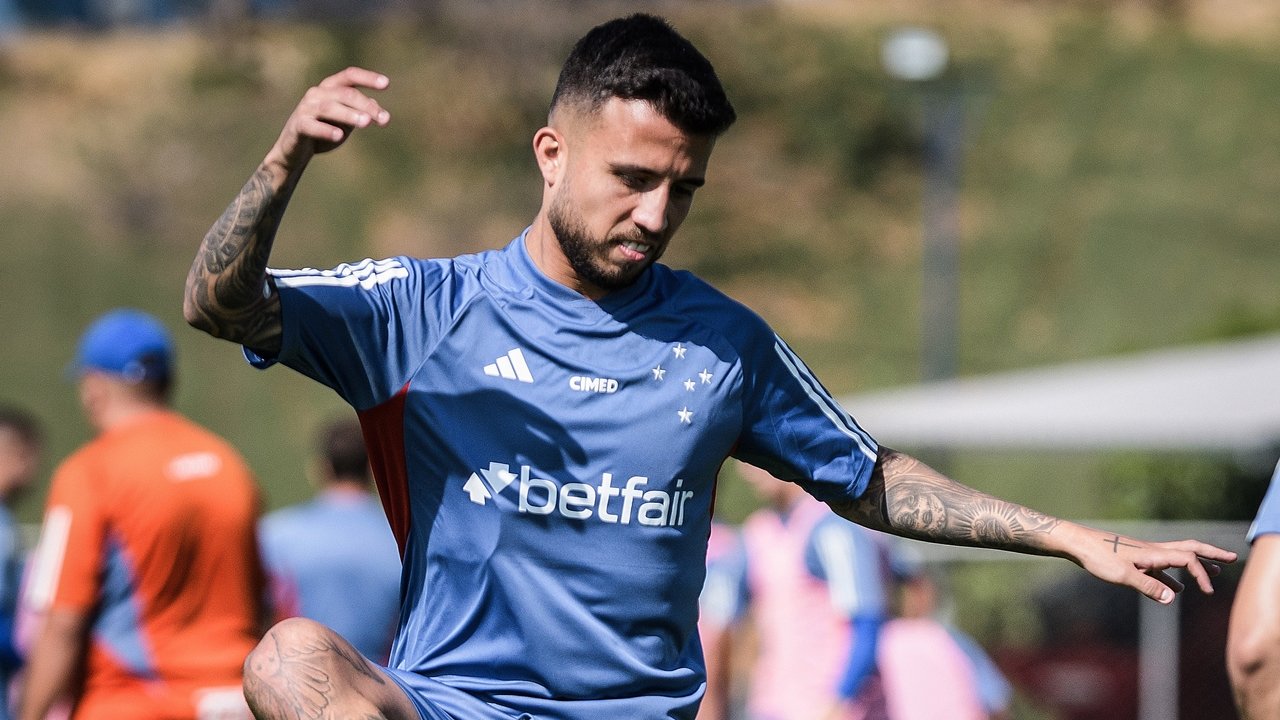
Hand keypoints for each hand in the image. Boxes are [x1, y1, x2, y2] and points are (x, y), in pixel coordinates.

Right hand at [265, 66, 391, 175]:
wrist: (295, 149)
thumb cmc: (324, 129)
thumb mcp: (346, 120)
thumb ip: (360, 111)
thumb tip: (377, 108)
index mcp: (330, 87)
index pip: (350, 76)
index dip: (367, 78)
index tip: (386, 84)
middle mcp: (317, 93)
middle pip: (345, 94)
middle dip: (366, 106)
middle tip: (385, 119)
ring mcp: (306, 108)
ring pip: (330, 108)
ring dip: (350, 114)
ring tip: (366, 123)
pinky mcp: (298, 125)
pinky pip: (312, 126)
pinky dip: (326, 130)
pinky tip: (339, 135)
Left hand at [1070, 525, 1236, 603]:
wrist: (1077, 543)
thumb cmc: (1098, 557)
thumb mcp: (1122, 575)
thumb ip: (1148, 587)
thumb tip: (1173, 598)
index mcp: (1154, 553)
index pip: (1188, 559)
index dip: (1201, 574)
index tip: (1208, 592)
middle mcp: (1153, 550)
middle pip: (1189, 549)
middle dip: (1211, 555)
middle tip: (1233, 558)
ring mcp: (1144, 555)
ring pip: (1177, 558)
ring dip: (1196, 565)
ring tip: (1212, 573)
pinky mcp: (1134, 560)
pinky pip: (1162, 568)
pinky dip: (1174, 576)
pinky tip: (1175, 588)